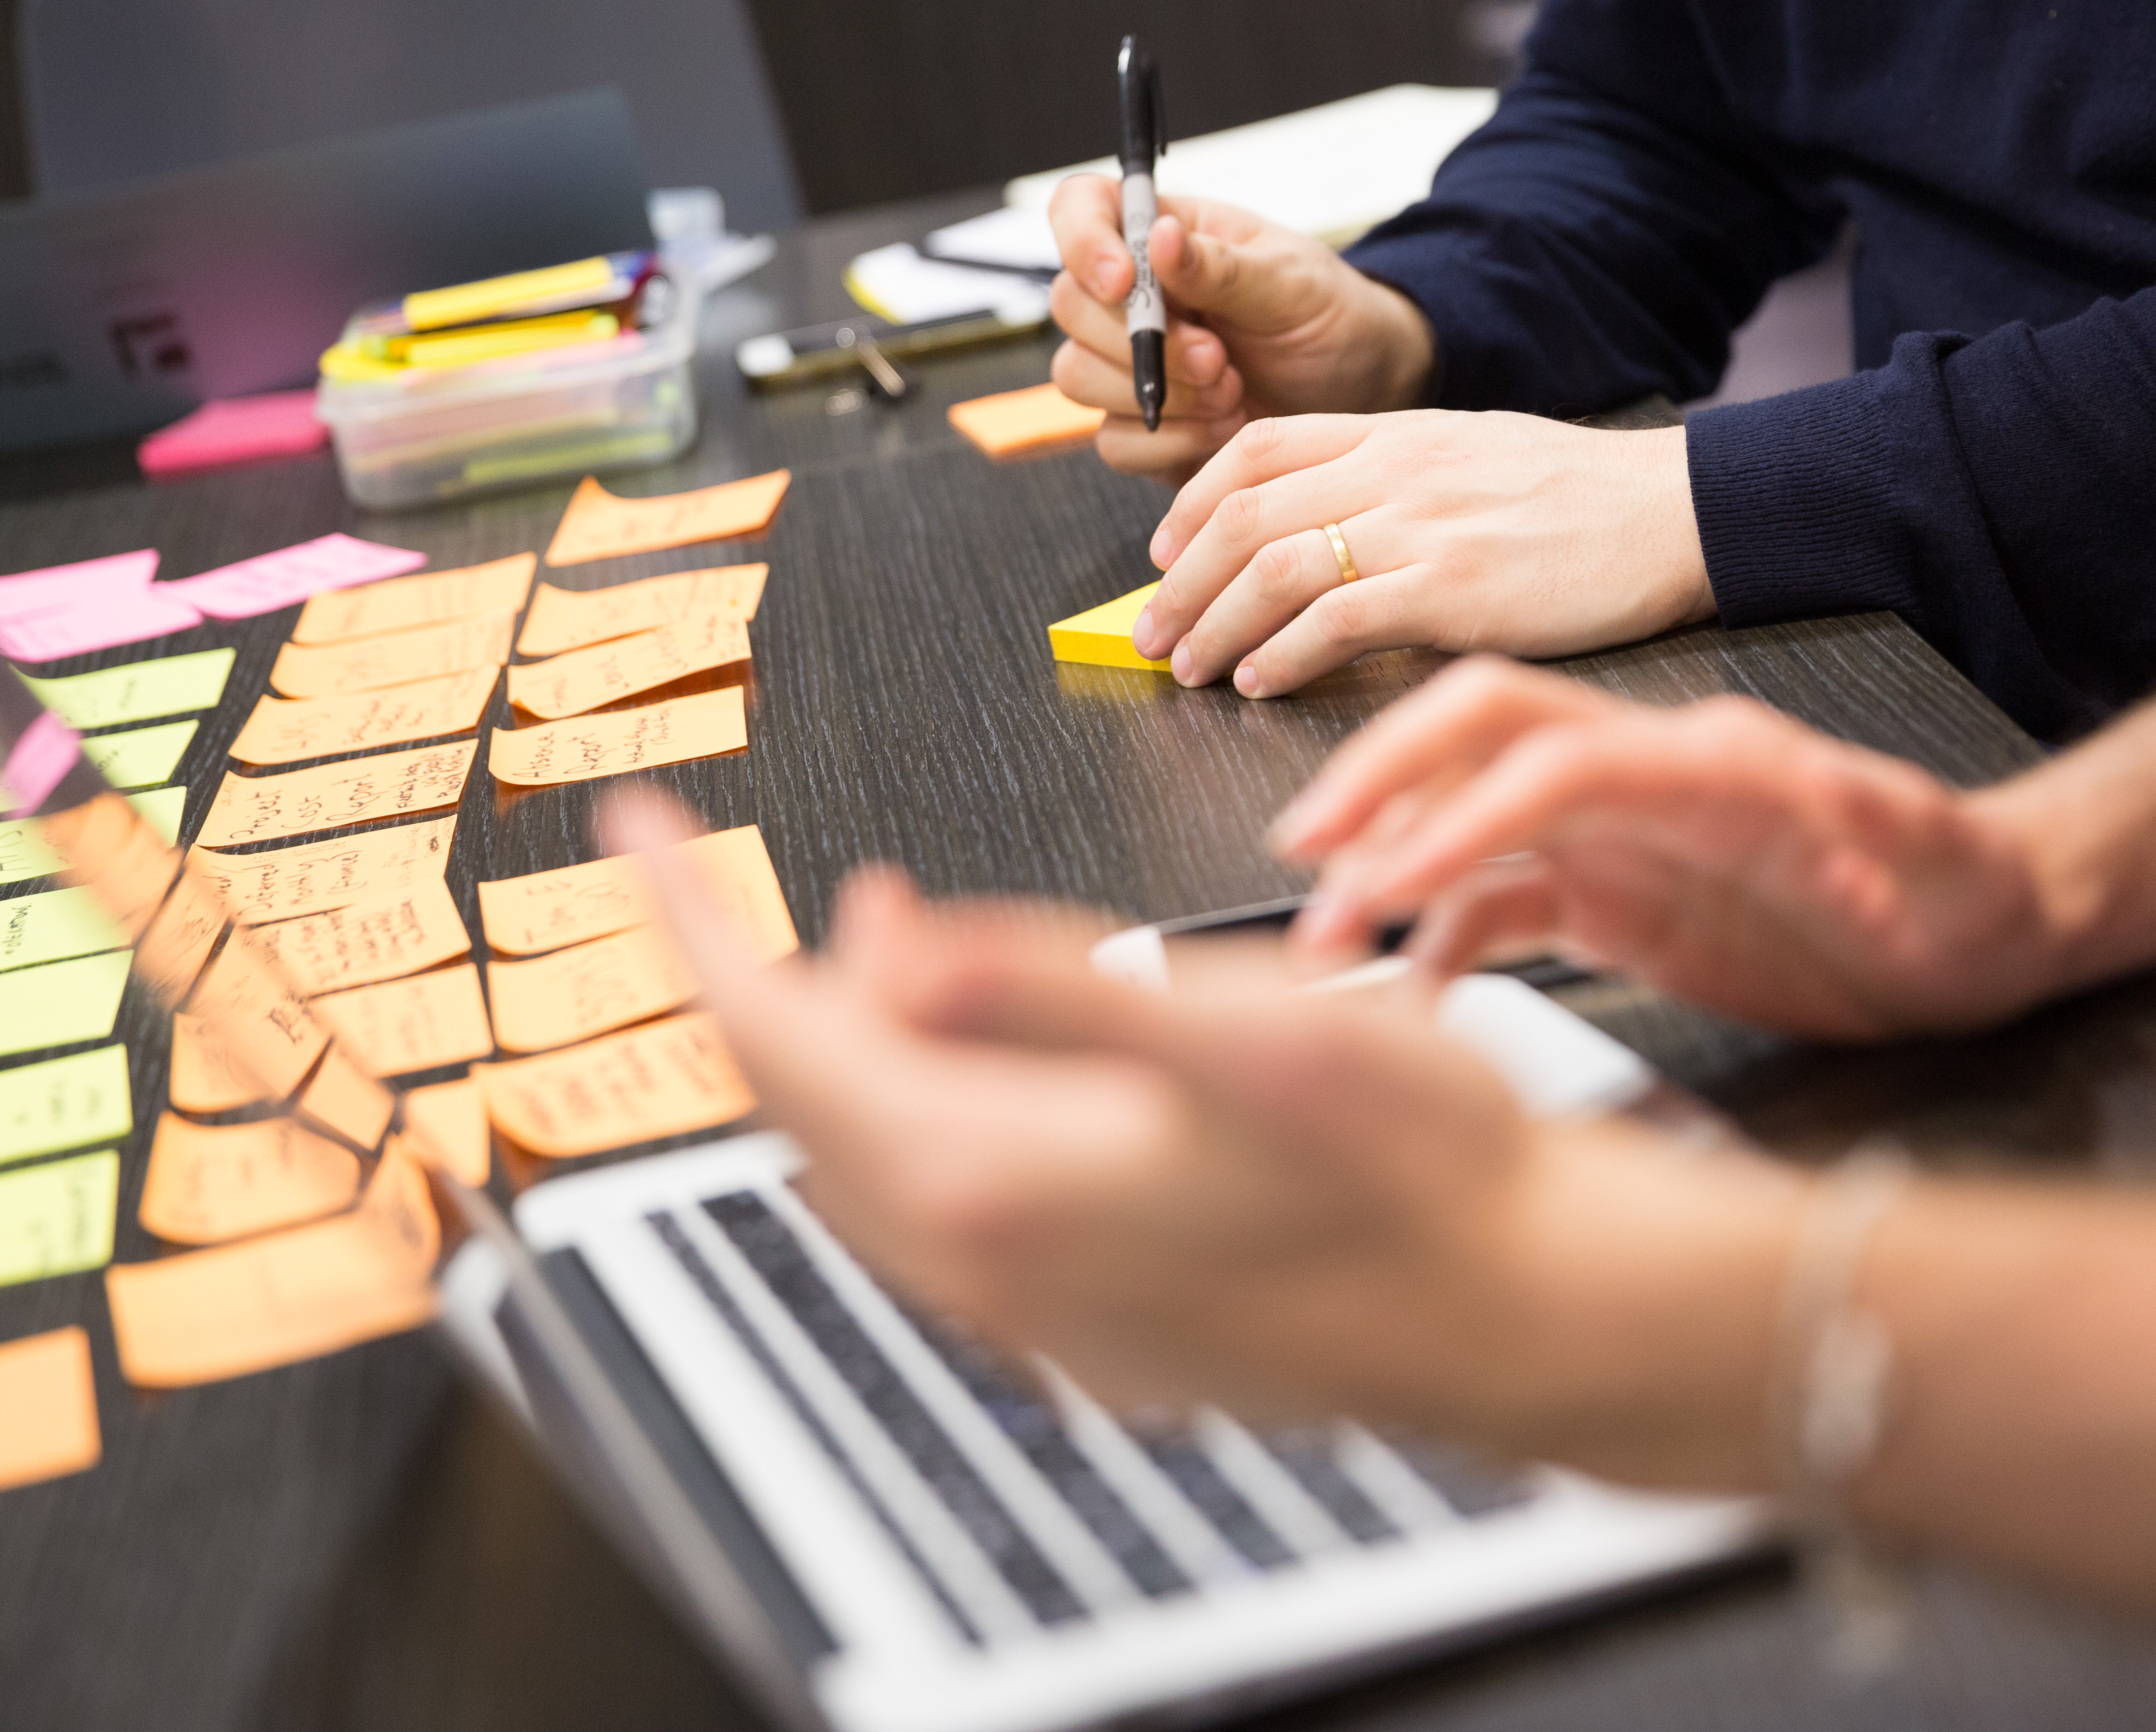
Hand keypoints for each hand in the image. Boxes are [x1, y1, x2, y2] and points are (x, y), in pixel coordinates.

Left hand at [602, 787, 1798, 1483]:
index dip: (688, 919)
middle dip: (768, 974)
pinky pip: (944, 1208)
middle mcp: (989, 1262)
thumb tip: (892, 939)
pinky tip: (987, 1060)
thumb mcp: (1237, 1029)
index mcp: (997, 1174)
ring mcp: (1036, 1308)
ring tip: (882, 935)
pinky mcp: (1088, 1320)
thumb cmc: (1413, 1169)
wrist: (1520, 1308)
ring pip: (872, 1158)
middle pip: (804, 1101)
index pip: (775, 1033)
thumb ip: (1047, 984)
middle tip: (776, 874)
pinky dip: (922, 1111)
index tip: (635, 835)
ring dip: (850, 1042)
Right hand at [1047, 175, 1435, 485]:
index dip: (1082, 240)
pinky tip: (1222, 428)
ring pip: (1078, 376)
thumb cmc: (1327, 316)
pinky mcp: (1141, 425)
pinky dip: (1167, 442)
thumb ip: (1222, 267)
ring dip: (1157, 392)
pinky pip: (1113, 441)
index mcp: (1163, 235)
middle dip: (1142, 341)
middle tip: (1217, 358)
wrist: (1360, 389)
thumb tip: (1162, 238)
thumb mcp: (1290, 282)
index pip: (1080, 208)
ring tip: (1230, 391)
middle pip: (1069, 304)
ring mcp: (1130, 362)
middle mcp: (1134, 295)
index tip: (1126, 281)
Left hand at [1127, 411, 1712, 695]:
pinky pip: (1338, 618)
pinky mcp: (1456, 588)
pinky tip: (1263, 682)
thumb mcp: (1468, 457)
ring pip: (1277, 567)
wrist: (1670, 512)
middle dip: (1182, 582)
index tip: (1163, 554)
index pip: (1257, 449)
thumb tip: (1317, 523)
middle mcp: (1396, 469)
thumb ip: (1390, 479)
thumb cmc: (1576, 499)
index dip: (1191, 503)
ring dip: (1218, 625)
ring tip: (1192, 669)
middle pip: (1247, 515)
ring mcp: (1424, 526)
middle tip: (1153, 635)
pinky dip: (1284, 654)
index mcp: (1396, 432)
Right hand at [1272, 660, 2081, 1037]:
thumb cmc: (1972, 894)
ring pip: (1470, 826)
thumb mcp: (1953, 867)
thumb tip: (1837, 802)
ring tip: (1322, 946)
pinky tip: (1404, 988)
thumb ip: (1888, 829)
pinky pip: (1497, 903)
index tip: (1393, 872)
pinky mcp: (1611, 898)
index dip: (1466, 805)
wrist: (1985, 929)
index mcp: (1711, 767)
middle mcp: (1646, 785)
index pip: (1556, 756)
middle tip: (1307, 854)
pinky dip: (1437, 938)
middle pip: (1480, 744)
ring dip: (1389, 872)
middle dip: (1383, 785)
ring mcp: (1618, 840)